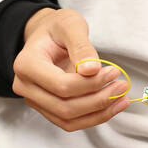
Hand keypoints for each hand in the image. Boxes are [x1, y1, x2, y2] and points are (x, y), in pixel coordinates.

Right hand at [12, 8, 128, 130]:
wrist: (46, 36)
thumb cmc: (56, 28)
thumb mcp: (70, 25)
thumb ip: (81, 46)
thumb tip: (92, 70)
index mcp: (26, 65)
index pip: (61, 85)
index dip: (91, 84)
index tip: (114, 71)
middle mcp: (25, 87)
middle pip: (64, 107)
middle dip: (97, 100)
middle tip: (122, 86)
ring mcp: (34, 100)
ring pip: (67, 120)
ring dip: (98, 113)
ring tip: (121, 99)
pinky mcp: (46, 108)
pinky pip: (69, 122)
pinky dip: (92, 117)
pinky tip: (111, 106)